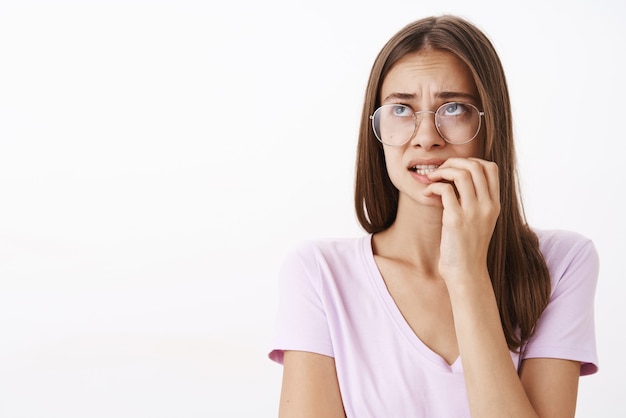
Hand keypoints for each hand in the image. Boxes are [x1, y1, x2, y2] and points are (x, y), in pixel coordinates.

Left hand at [422, 157, 499, 283]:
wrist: (466, 272)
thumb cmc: (468, 247)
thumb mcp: (480, 221)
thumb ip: (476, 202)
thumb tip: (459, 180)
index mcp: (495, 204)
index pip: (491, 168)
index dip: (471, 161)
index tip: (455, 168)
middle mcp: (487, 206)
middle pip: (475, 166)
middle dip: (453, 162)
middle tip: (439, 171)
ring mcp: (473, 212)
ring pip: (461, 174)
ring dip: (442, 171)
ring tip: (432, 179)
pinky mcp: (456, 220)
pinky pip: (444, 190)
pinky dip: (433, 187)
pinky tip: (427, 194)